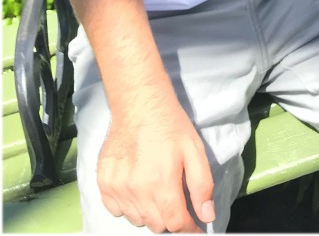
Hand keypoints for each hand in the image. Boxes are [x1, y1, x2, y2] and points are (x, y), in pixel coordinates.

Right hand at [97, 98, 214, 232]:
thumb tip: (206, 216)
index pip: (175, 224)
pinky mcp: (103, 183)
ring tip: (157, 189)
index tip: (194, 225)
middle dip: (170, 218)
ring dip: (150, 212)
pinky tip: (138, 188)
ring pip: (137, 219)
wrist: (139, 104)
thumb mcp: (195, 150)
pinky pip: (117, 210)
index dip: (188, 227)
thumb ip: (202, 186)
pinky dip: (129, 206)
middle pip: (156, 225)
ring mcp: (116, 188)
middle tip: (176, 200)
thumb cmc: (170, 125)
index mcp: (161, 182)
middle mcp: (136, 190)